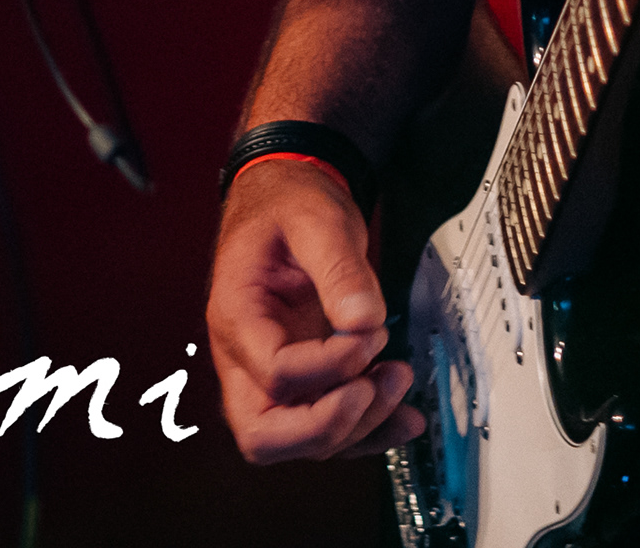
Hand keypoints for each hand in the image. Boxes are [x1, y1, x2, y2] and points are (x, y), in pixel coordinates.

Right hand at [206, 158, 418, 462]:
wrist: (285, 198)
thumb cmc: (287, 206)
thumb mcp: (315, 220)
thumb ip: (339, 267)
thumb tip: (363, 319)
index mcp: (236, 314)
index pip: (275, 372)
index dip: (329, 365)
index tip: (369, 336)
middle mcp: (244, 356)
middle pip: (264, 434)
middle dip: (327, 425)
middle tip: (372, 389)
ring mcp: (270, 374)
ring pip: (298, 441)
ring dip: (356, 425)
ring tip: (398, 378)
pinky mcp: (302, 380)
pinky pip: (325, 427)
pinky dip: (367, 432)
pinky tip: (403, 416)